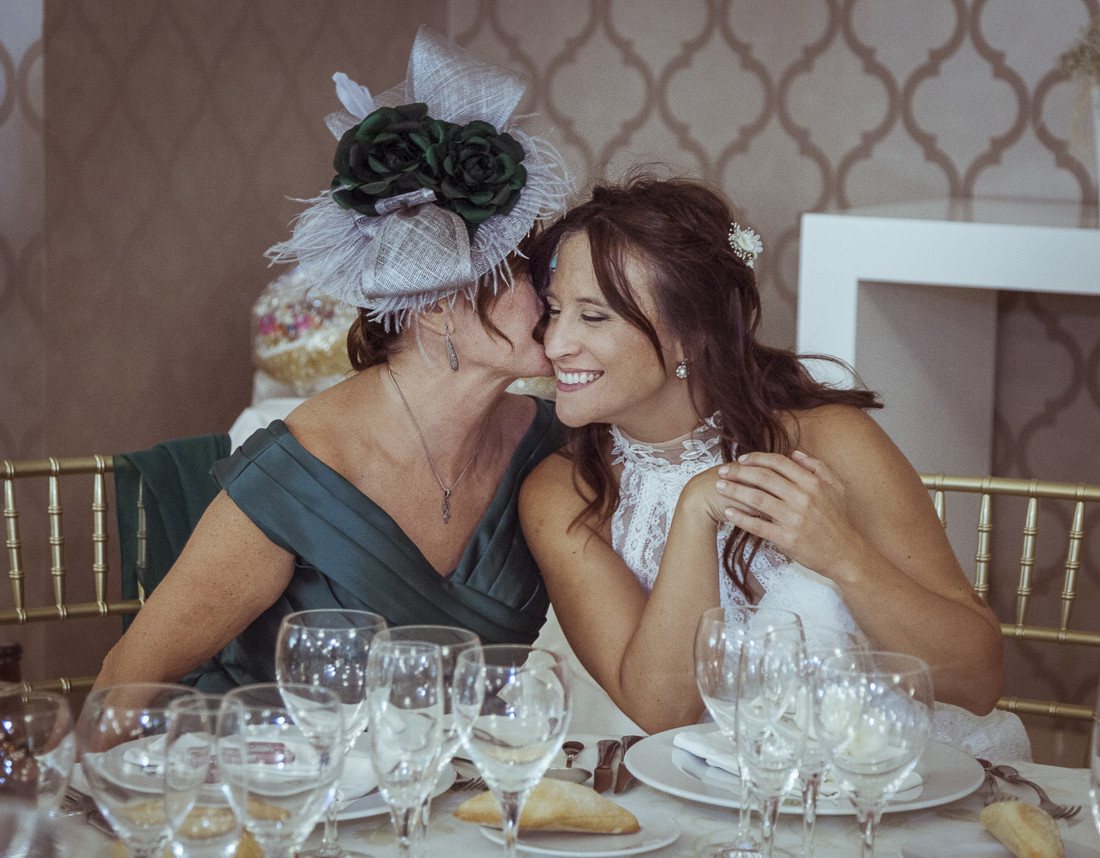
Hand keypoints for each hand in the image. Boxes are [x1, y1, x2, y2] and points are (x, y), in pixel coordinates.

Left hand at [714, 450, 862, 578]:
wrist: (845, 554)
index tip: (741, 460)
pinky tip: (728, 512)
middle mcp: (802, 498)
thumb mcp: (836, 487)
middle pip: (762, 477)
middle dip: (738, 472)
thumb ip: (817, 466)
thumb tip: (795, 453)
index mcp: (812, 483)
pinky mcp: (786, 538)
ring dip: (734, 491)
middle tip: (722, 471)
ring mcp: (793, 518)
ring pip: (756, 498)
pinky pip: (757, 525)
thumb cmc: (838, 520)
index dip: (756, 458)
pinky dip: (740, 518)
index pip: (777, 462)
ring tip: (719, 488)